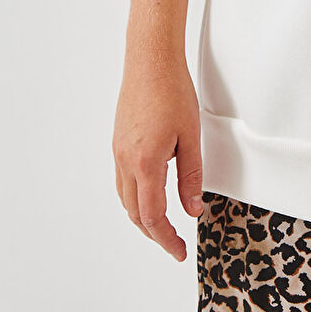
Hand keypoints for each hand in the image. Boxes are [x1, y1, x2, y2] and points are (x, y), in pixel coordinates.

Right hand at [112, 50, 204, 260]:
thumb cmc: (172, 90)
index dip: (166, 239)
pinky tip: (150, 195)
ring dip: (142, 218)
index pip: (152, 217)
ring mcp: (118, 152)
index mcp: (146, 163)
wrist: (150, 60)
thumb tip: (192, 209)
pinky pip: (122, 181)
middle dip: (155, 233)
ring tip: (164, 225)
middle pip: (135, 213)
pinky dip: (135, 197)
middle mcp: (126, 161)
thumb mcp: (191, 137)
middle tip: (175, 244)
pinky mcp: (117, 142)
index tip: (179, 251)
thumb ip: (192, 177)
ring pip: (125, 199)